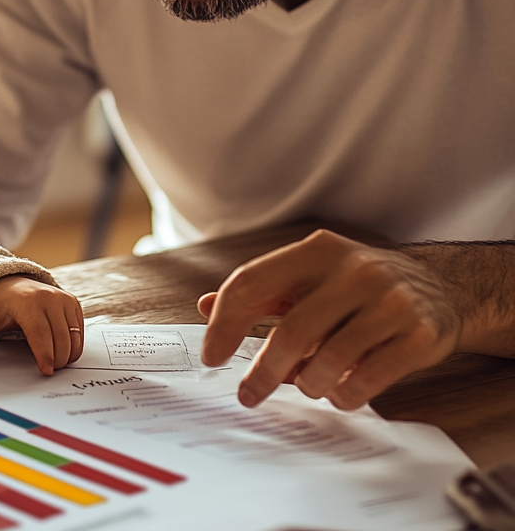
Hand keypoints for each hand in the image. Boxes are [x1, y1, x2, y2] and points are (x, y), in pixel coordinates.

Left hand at [0, 276, 83, 375]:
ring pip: (72, 336)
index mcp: (27, 301)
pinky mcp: (72, 302)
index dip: (44, 354)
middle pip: (59, 337)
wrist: (15, 283)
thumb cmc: (1, 305)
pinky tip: (62, 351)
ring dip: (67, 355)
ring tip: (55, 363)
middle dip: (57, 359)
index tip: (46, 371)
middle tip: (49, 371)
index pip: (40, 332)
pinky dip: (74, 346)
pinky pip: (79, 331)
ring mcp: (63, 298)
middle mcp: (48, 297)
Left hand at [197, 229, 463, 410]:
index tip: (211, 356)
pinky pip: (368, 379)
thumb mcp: (309, 275)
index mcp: (316, 250)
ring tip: (308, 385)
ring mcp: (390, 301)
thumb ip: (262, 292)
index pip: (253, 282)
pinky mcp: (419, 334)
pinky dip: (345, 395)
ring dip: (309, 384)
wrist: (441, 287)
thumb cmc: (357, 286)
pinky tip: (341, 393)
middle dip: (263, 371)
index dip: (225, 322)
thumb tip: (205, 306)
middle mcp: (354, 270)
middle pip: (292, 330)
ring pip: (330, 360)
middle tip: (248, 394)